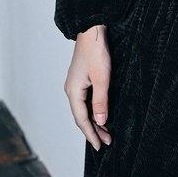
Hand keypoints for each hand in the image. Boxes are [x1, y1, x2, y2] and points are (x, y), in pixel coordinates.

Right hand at [63, 25, 112, 149]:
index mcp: (73, 92)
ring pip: (83, 108)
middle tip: (107, 141)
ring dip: (94, 119)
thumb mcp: (102, 78)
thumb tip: (100, 121)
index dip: (91, 134)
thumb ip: (101, 101)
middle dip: (94, 129)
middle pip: (81, 116)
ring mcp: (74, 84)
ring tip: (106, 130)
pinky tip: (100, 112)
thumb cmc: (96, 51)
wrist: (92, 31)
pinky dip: (92, 109)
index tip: (100, 146)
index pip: (82, 120)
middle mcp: (71, 90)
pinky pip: (84, 99)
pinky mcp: (80, 78)